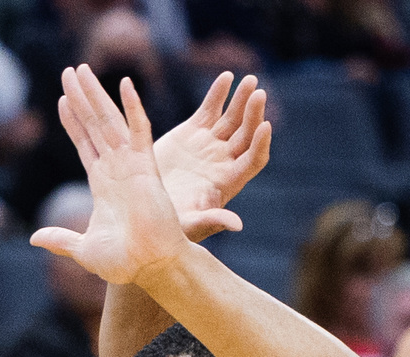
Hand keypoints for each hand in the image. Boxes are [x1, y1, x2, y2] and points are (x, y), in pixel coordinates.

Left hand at [28, 68, 233, 288]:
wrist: (152, 268)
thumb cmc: (124, 263)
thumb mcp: (83, 250)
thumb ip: (61, 239)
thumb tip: (35, 237)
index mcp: (102, 185)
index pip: (84, 145)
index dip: (73, 123)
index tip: (61, 100)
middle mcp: (116, 170)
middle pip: (94, 125)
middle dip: (80, 98)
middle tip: (68, 71)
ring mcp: (131, 166)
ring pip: (109, 121)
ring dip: (95, 95)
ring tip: (80, 69)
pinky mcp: (147, 168)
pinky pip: (139, 131)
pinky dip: (133, 108)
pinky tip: (124, 84)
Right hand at [147, 70, 271, 242]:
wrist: (145, 205)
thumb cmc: (169, 226)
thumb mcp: (189, 225)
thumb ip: (212, 220)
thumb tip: (238, 225)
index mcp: (228, 182)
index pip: (253, 160)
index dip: (260, 144)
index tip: (265, 126)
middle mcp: (224, 161)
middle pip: (246, 134)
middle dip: (253, 114)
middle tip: (259, 94)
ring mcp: (211, 144)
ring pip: (233, 118)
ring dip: (242, 99)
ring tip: (250, 80)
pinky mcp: (194, 131)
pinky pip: (211, 109)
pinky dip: (219, 93)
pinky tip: (227, 77)